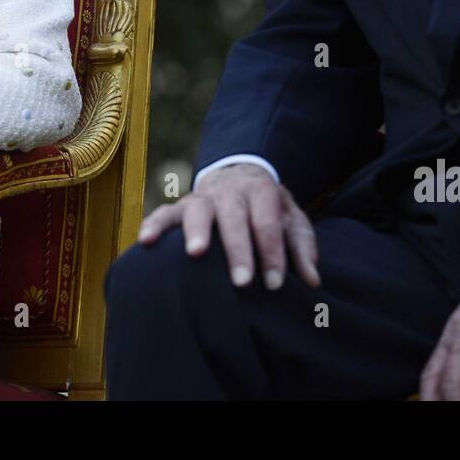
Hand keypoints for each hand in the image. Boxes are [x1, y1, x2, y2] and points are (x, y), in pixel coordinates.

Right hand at [137, 163, 319, 289]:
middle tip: (242, 282)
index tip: (274, 284)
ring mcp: (203, 197)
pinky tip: (145, 241)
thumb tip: (313, 280)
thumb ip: (301, 246)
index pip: (267, 222)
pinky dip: (155, 225)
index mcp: (261, 191)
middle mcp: (230, 191)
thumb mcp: (291, 219)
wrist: (238, 174)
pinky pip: (165, 213)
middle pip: (234, 218)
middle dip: (238, 250)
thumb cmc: (267, 207)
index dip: (272, 253)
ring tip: (195, 254)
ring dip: (196, 231)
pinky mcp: (181, 206)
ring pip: (198, 210)